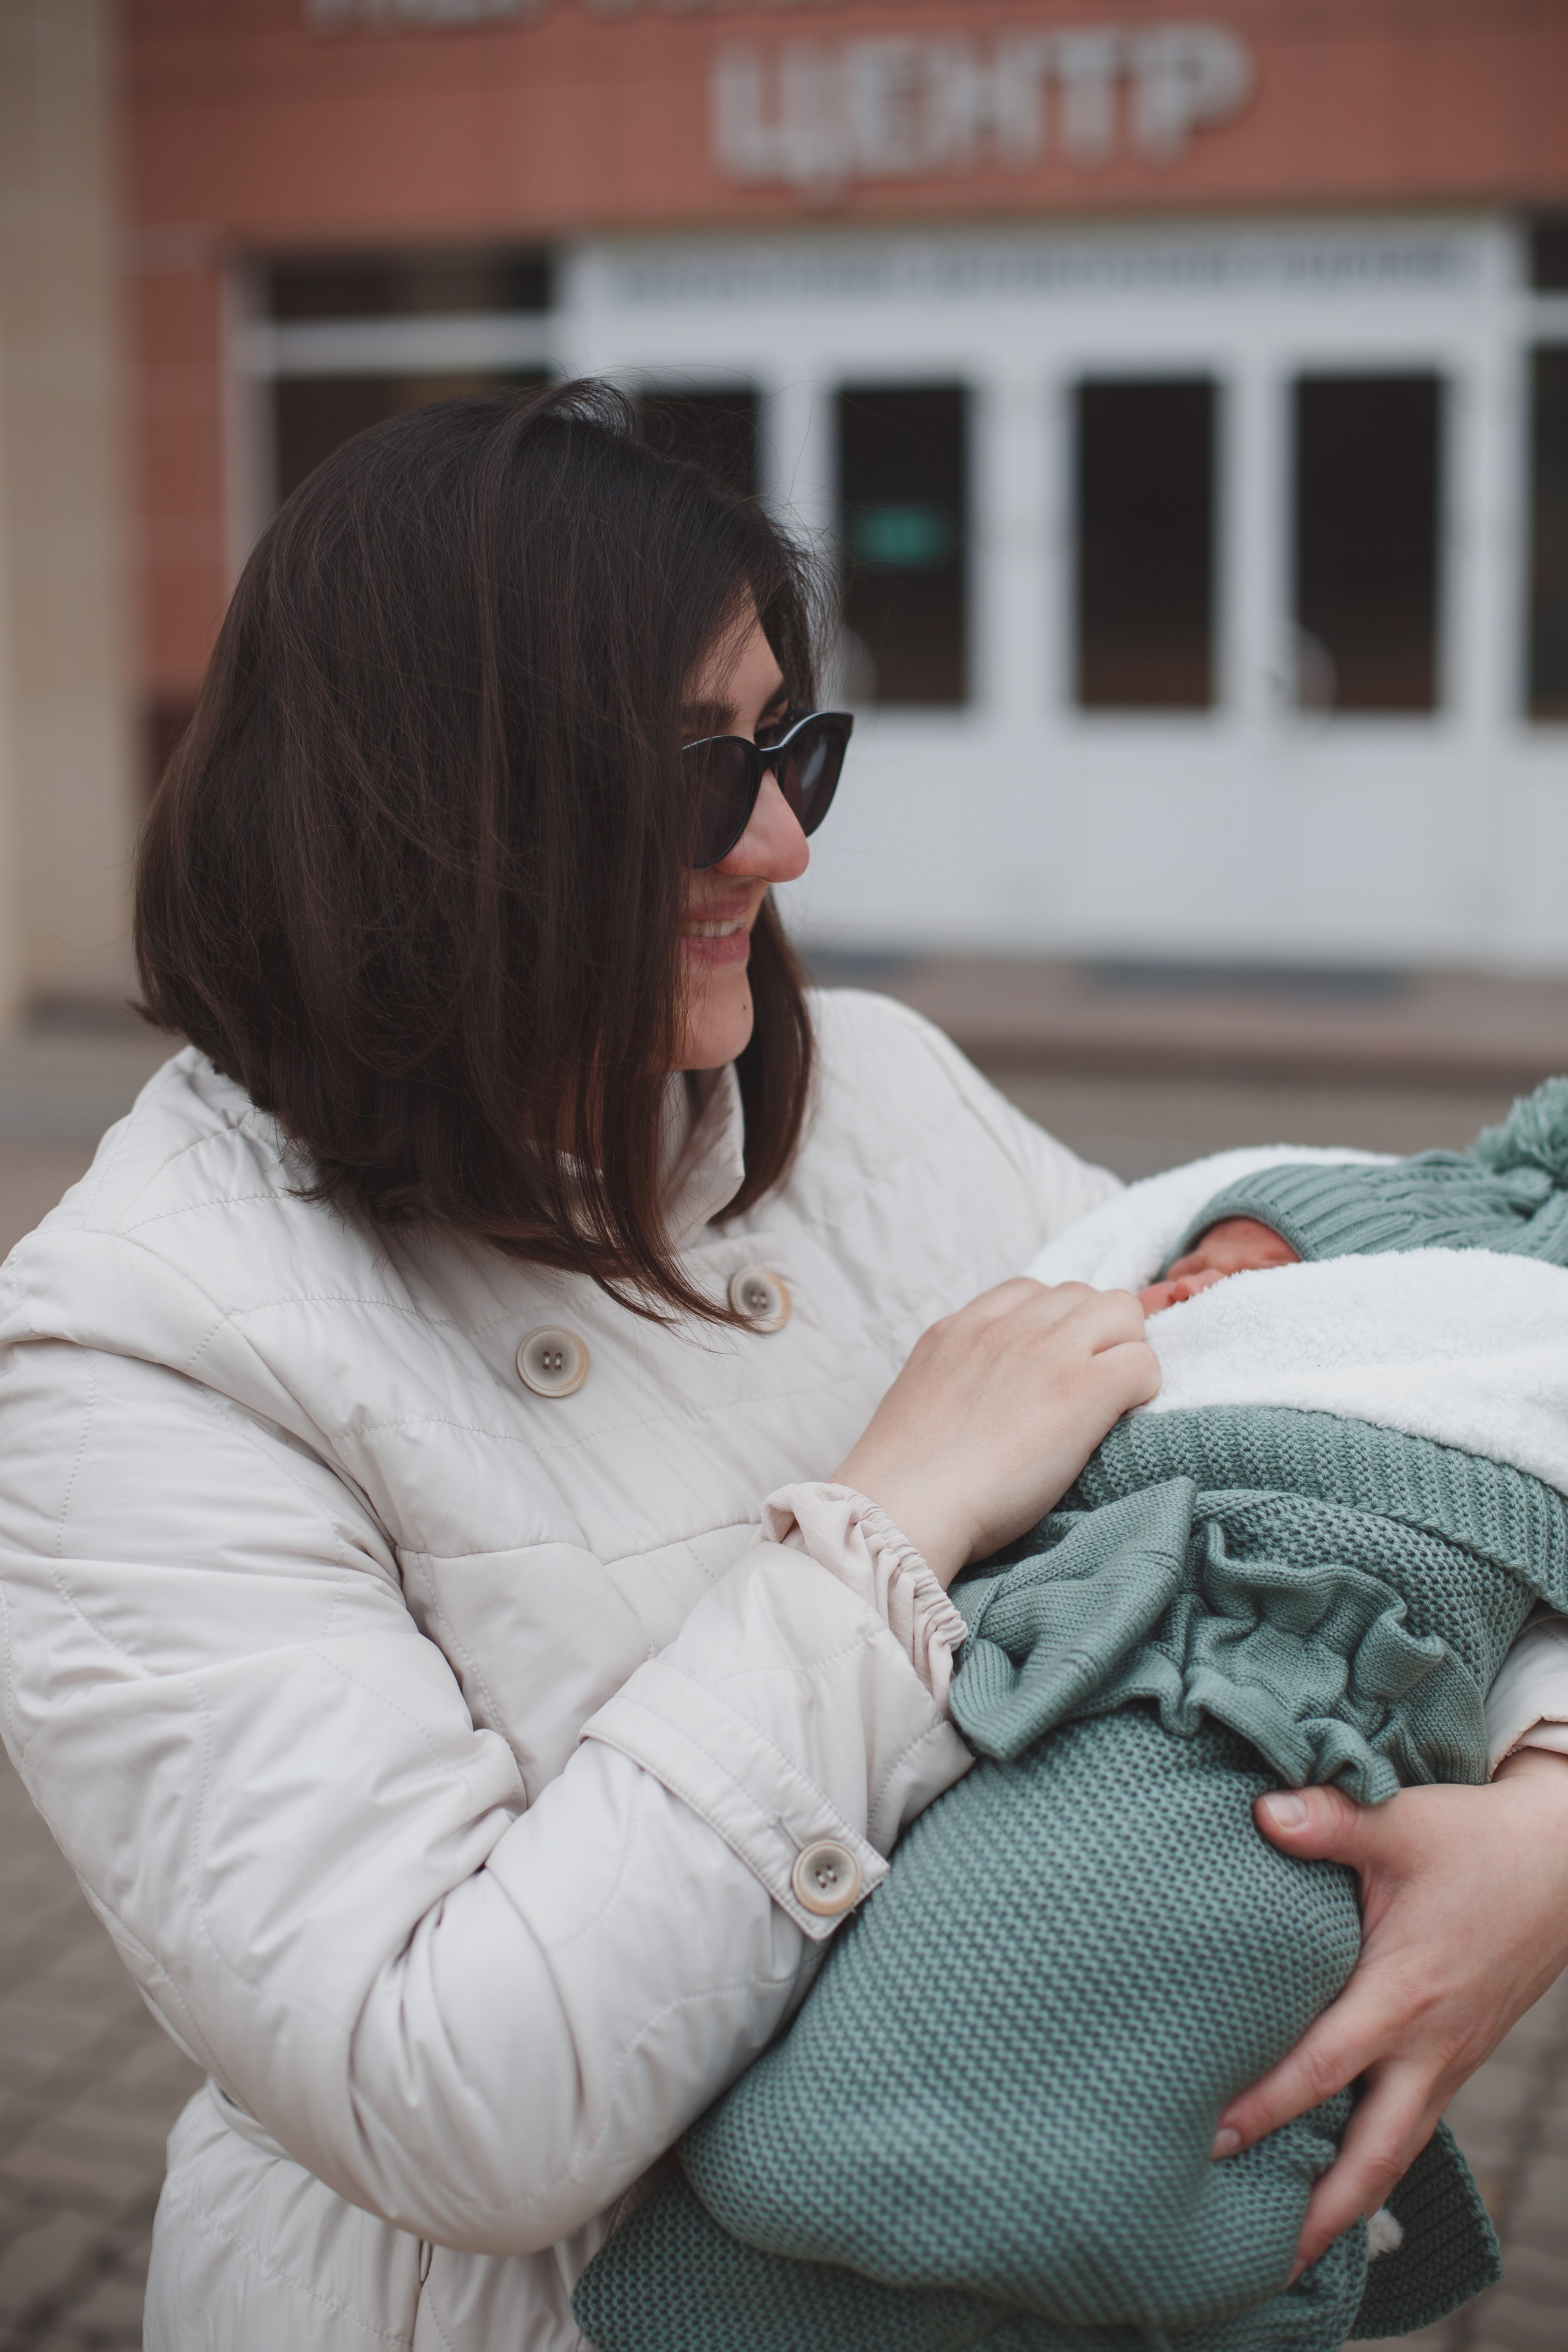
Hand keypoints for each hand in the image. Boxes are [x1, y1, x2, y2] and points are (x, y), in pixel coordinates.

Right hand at [832, 1279, 1158, 1587]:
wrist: (904, 1506)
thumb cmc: (904, 1478)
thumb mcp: (923, 1395)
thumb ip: (959, 1373)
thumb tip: (991, 1390)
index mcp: (959, 1328)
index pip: (1030, 1290)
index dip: (1053, 1326)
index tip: (1053, 1367)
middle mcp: (1004, 1326)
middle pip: (1082, 1294)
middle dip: (1094, 1333)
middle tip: (1087, 1387)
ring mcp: (1046, 1350)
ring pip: (1122, 1312)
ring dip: (1123, 1352)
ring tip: (1107, 1402)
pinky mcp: (1082, 1388)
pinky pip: (1143, 1363)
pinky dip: (1140, 1389)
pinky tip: (1117, 1422)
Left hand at [1211, 1747, 1567, 2277]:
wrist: (1558, 1863)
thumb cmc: (1473, 1841)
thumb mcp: (1403, 1824)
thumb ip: (1330, 1820)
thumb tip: (1261, 1812)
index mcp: (1405, 1994)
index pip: (1325, 2066)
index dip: (1269, 2105)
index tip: (1214, 2137)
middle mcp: (1429, 2045)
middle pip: (1374, 2152)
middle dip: (1322, 2210)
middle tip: (1263, 2254)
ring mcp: (1449, 2059)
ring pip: (1397, 2152)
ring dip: (1351, 2202)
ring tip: (1295, 2245)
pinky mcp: (1457, 2057)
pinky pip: (1413, 2125)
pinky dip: (1376, 2160)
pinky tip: (1337, 2175)